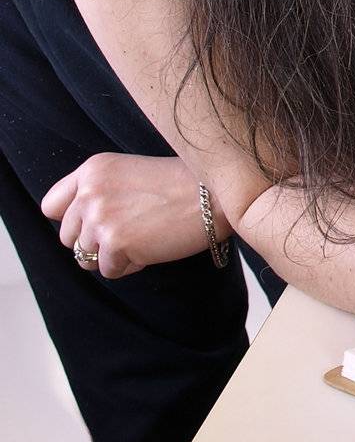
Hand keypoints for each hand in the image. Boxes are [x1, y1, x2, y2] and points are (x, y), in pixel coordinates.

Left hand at [41, 153, 218, 278]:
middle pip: (68, 237)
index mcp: (92, 170)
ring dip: (113, 255)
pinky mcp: (115, 243)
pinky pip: (109, 271)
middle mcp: (90, 192)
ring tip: (144, 237)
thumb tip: (80, 225)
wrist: (215, 195)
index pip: (52, 206)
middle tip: (131, 231)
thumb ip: (100, 191)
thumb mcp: (130, 172)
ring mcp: (100, 219)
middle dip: (95, 242)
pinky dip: (131, 266)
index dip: (73, 220)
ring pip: (86, 258)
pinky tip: (152, 247)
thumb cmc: (183, 184)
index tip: (96, 222)